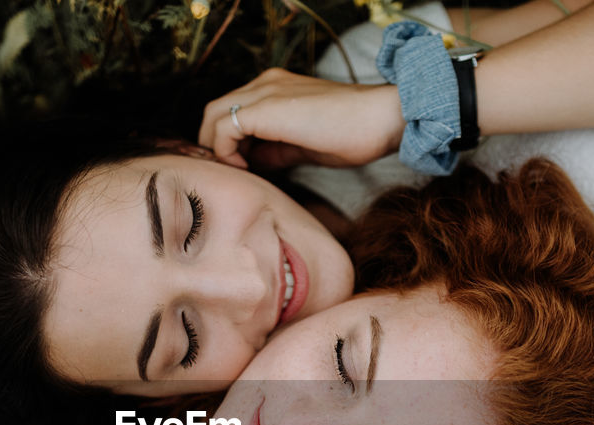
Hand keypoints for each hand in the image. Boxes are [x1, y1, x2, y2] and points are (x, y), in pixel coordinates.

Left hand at [199, 68, 404, 169]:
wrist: (380, 118)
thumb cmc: (354, 133)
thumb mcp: (305, 145)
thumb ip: (276, 150)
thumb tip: (254, 162)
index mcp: (275, 88)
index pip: (232, 111)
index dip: (227, 142)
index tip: (242, 168)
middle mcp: (265, 83)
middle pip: (215, 110)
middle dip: (214, 144)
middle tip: (232, 173)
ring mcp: (264, 92)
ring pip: (213, 114)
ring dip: (216, 148)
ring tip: (238, 172)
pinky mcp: (265, 108)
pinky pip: (224, 128)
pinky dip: (225, 151)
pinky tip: (246, 168)